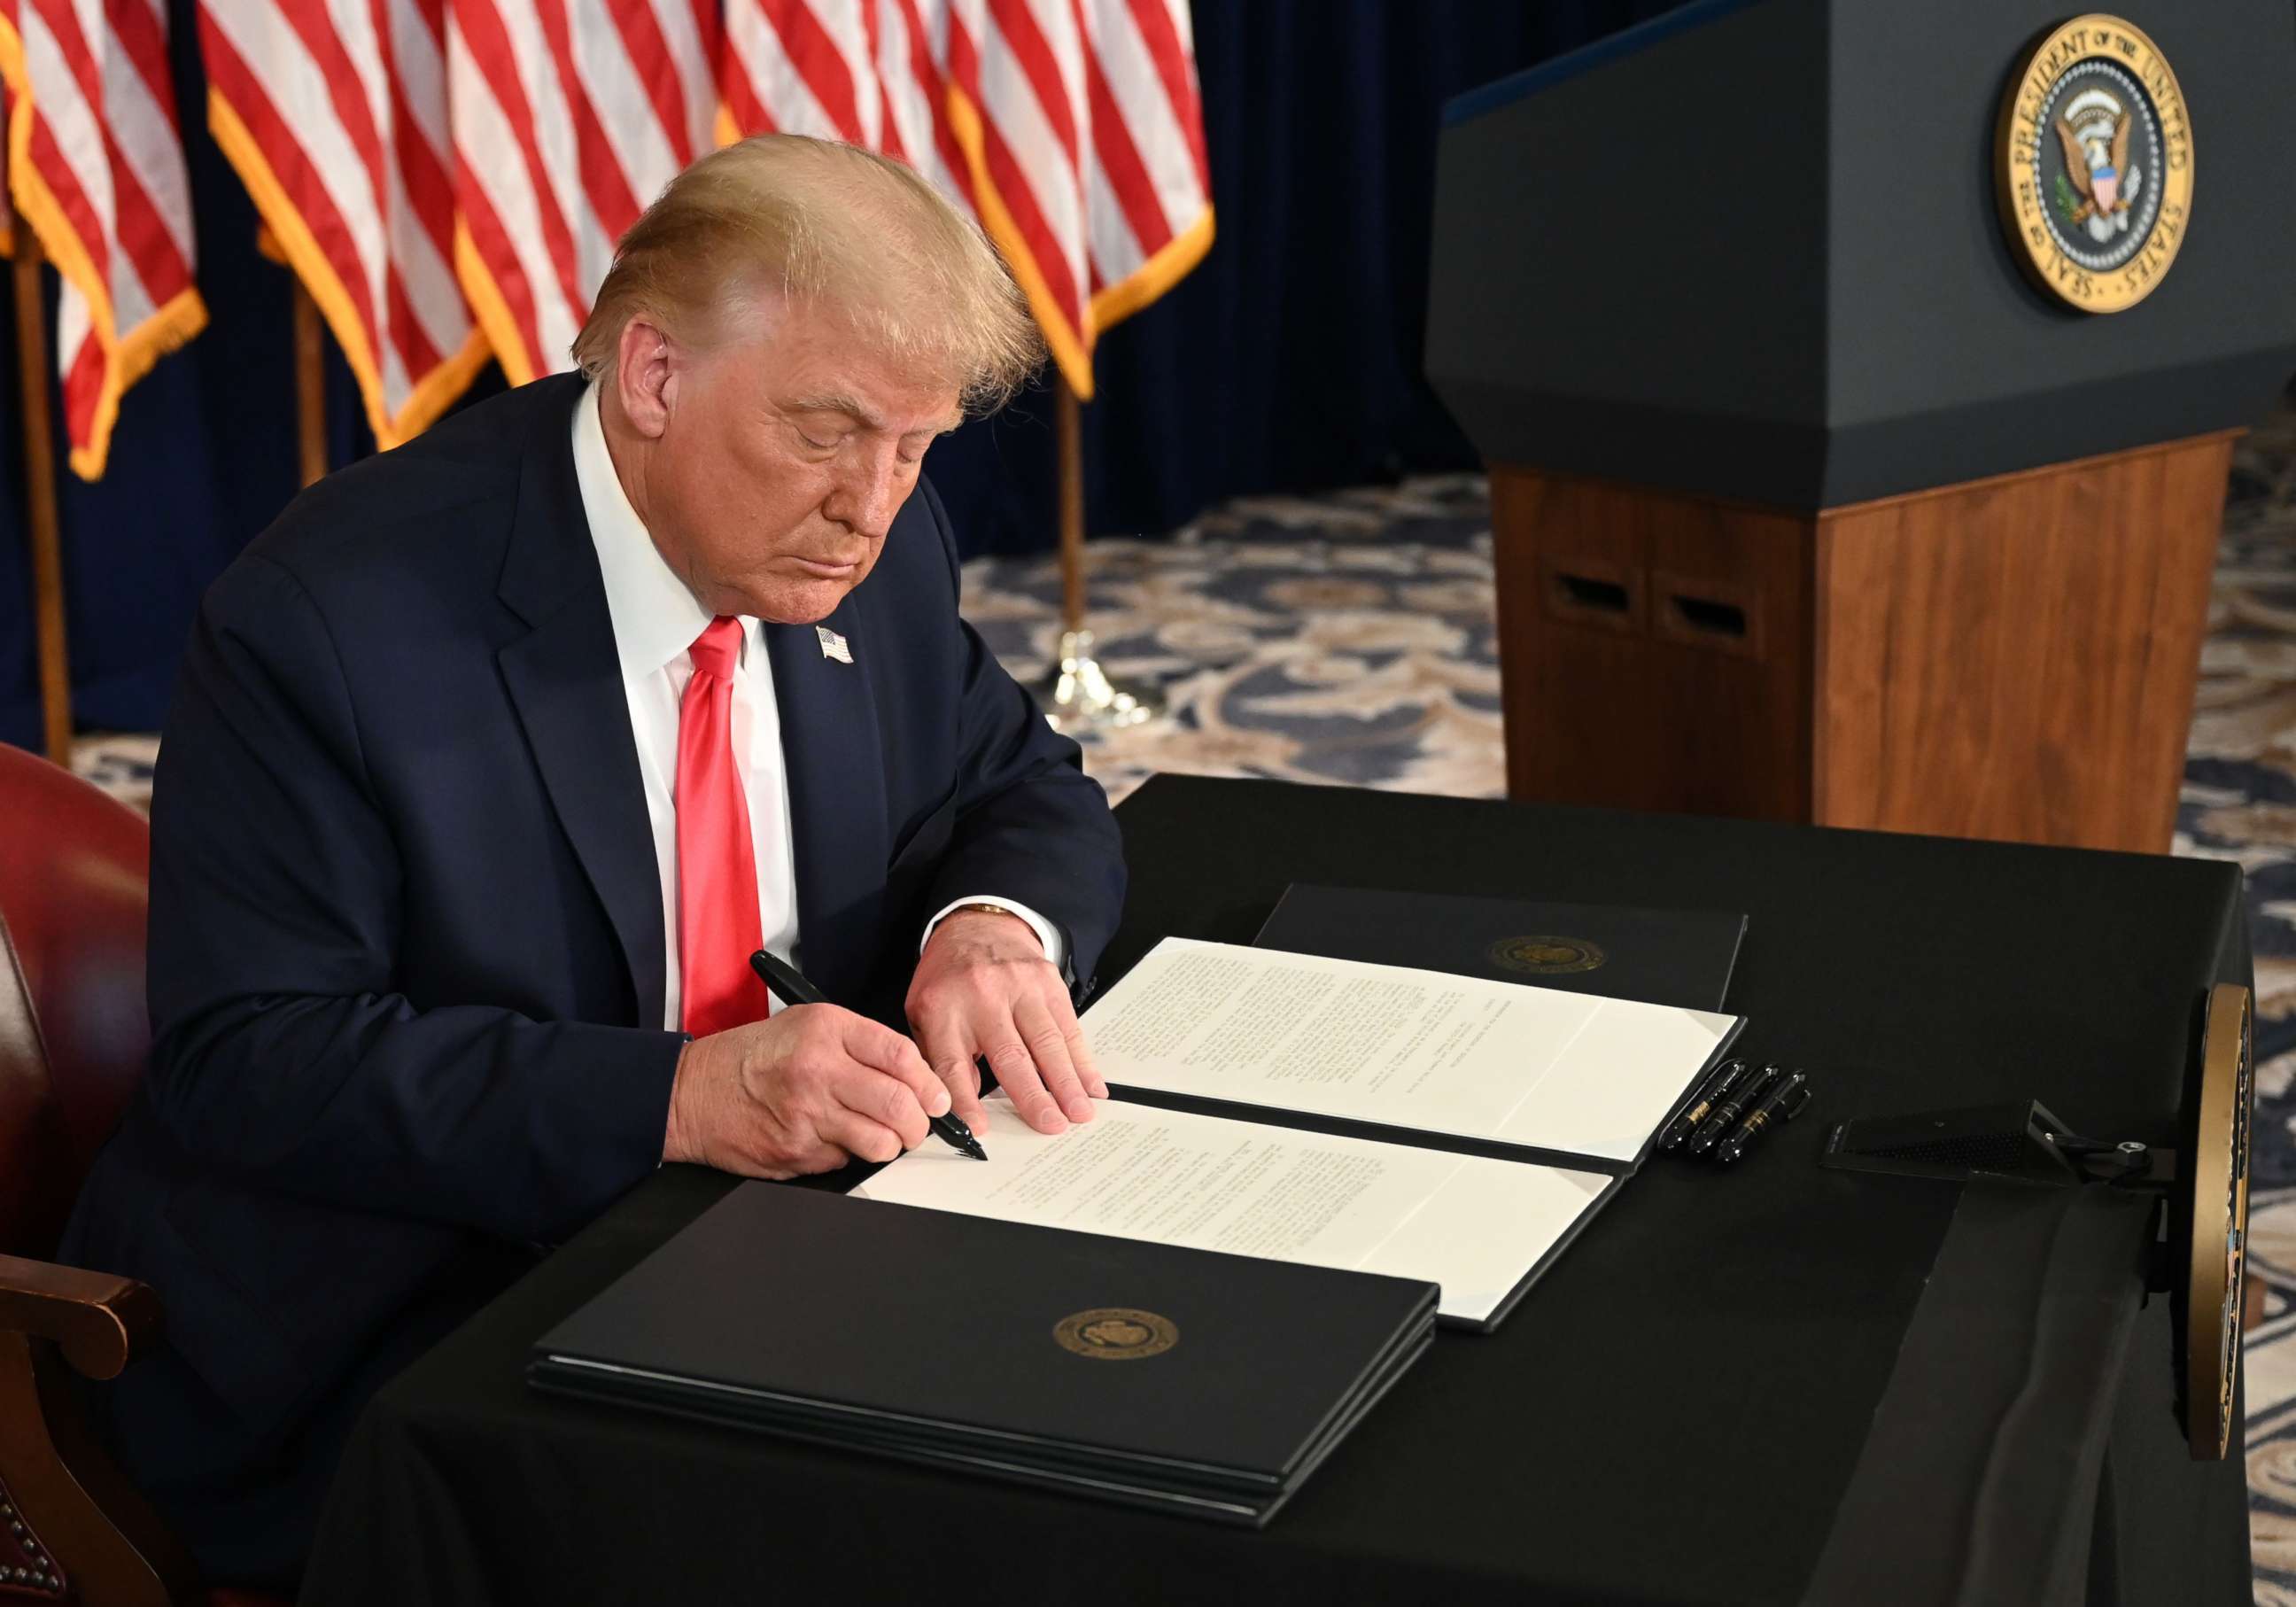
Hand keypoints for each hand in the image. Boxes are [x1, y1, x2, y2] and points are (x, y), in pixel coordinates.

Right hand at [662, 1004, 950, 1177]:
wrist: (692, 1093)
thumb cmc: (751, 1058)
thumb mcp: (806, 1025)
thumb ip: (860, 1044)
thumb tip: (914, 1077)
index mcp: (827, 1030)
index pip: (901, 1057)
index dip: (930, 1083)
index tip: (938, 1097)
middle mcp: (819, 1069)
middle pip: (900, 1104)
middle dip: (920, 1123)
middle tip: (918, 1124)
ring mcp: (807, 1115)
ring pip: (881, 1142)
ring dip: (891, 1145)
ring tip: (881, 1136)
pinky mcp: (797, 1152)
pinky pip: (846, 1161)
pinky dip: (849, 1155)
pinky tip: (832, 1139)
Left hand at [906, 908, 1105, 1134]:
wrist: (977, 924)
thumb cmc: (949, 979)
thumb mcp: (925, 1014)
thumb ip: (940, 1057)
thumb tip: (966, 1104)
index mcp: (943, 1009)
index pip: (952, 1063)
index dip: (966, 1100)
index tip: (980, 1130)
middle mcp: (982, 996)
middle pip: (1009, 1055)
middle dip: (1033, 1095)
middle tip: (1051, 1126)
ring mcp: (1019, 987)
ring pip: (1046, 1042)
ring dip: (1066, 1081)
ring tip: (1079, 1112)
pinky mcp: (1048, 982)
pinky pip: (1068, 1026)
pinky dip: (1083, 1059)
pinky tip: (1092, 1084)